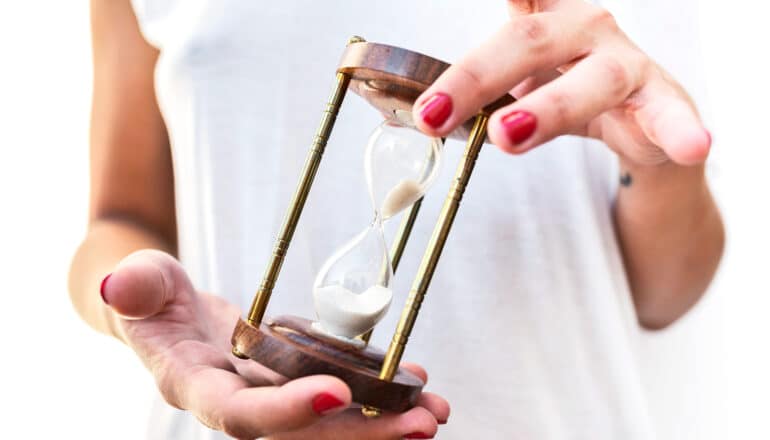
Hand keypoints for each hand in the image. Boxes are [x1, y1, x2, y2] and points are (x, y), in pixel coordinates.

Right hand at [100, 250, 448, 438]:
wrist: (166, 313)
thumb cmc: (150, 296)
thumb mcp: (138, 284)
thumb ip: (134, 288)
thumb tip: (119, 286)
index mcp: (197, 387)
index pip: (240, 413)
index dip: (285, 412)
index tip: (335, 394)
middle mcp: (239, 403)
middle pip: (303, 435)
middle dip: (362, 434)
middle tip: (421, 423)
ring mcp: (270, 396)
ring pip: (330, 424)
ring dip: (385, 422)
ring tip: (435, 411)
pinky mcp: (292, 381)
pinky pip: (341, 393)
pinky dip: (380, 391)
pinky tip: (418, 381)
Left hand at [412, 0, 710, 166]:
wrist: (639, 124)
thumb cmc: (565, 94)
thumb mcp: (514, 90)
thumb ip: (467, 100)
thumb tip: (404, 119)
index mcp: (540, 19)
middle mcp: (582, 28)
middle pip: (525, 41)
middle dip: (474, 78)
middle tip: (433, 115)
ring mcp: (623, 63)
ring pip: (589, 80)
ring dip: (547, 108)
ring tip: (509, 135)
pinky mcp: (661, 101)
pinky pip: (667, 116)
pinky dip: (678, 131)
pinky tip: (691, 144)